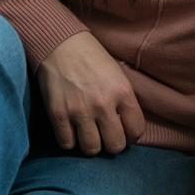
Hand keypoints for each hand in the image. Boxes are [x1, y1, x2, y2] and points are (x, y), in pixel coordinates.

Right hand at [35, 30, 145, 155]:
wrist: (61, 44)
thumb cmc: (92, 58)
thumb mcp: (118, 74)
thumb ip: (124, 100)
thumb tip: (129, 127)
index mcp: (122, 92)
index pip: (136, 131)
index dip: (131, 135)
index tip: (124, 132)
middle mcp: (103, 104)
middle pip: (115, 146)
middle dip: (112, 144)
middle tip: (106, 136)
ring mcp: (79, 111)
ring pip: (91, 150)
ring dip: (91, 145)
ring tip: (89, 134)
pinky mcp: (58, 115)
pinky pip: (67, 144)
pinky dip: (69, 141)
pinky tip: (72, 130)